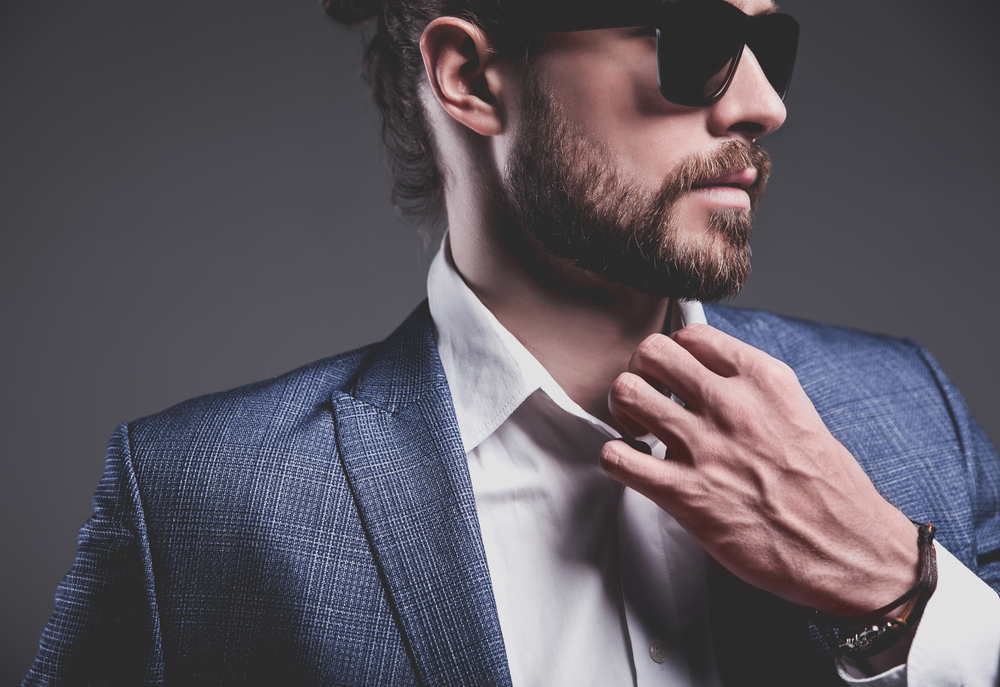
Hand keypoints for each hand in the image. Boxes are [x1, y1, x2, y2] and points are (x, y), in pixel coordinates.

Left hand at [600, 324, 918, 615]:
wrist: (847, 549)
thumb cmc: (826, 488)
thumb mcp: (796, 412)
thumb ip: (751, 387)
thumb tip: (709, 372)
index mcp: (762, 380)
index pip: (691, 334)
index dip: (674, 354)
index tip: (674, 376)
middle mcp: (731, 405)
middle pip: (650, 353)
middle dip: (640, 372)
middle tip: (647, 398)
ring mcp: (706, 448)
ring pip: (626, 393)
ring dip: (622, 412)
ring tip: (638, 432)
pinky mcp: (686, 494)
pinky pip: (618, 458)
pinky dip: (616, 459)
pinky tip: (635, 467)